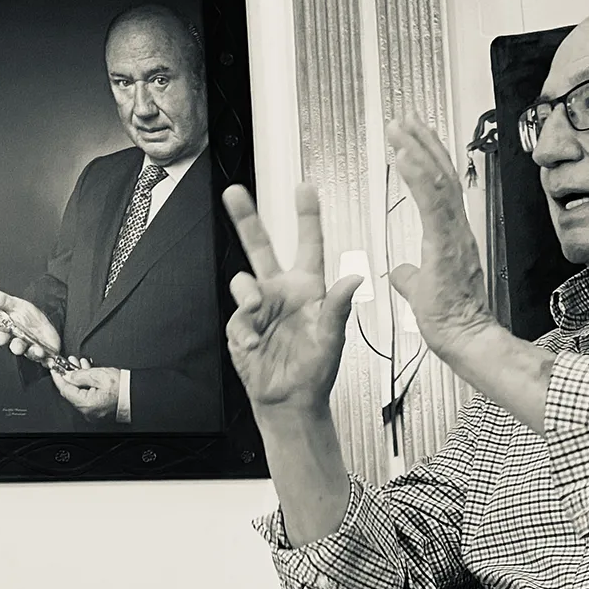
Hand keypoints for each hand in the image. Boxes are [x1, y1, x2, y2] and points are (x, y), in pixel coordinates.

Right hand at [0, 287, 61, 362]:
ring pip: (30, 353)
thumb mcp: (16, 304)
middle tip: (17, 345)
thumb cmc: (30, 317)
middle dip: (16, 346)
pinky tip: (46, 354)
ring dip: (33, 352)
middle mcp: (20, 341)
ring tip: (36, 349)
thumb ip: (0, 300)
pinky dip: (46, 357)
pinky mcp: (44, 353)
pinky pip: (45, 359)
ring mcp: (32, 348)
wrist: (49, 324)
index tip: (1, 335)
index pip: (2, 335)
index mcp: (11, 330)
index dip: (0, 337)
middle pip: (15, 346)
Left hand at [51, 359, 119, 421]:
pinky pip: (87, 396)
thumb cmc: (124, 387)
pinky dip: (86, 385)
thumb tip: (68, 375)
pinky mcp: (98, 410)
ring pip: (79, 393)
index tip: (54, 369)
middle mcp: (87, 411)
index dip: (58, 377)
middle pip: (72, 391)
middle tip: (68, 362)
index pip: (65, 390)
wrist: (138, 394)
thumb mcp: (99, 375)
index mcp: (86, 404)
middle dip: (70, 375)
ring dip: (79, 378)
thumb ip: (79, 375)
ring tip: (79, 364)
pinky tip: (87, 373)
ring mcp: (93, 412)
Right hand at [221, 183, 363, 418]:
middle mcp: (281, 291)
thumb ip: (339, 307)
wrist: (289, 400)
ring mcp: (259, 307)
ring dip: (248, 293)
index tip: (304, 188)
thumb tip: (354, 279)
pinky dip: (244, 328)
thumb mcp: (333, 339)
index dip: (306, 215)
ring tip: (256, 309)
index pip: (308, 244)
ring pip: (243, 280)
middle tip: (234, 193)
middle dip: (246, 218)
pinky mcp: (240, 325)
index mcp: (308, 288)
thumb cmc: (315, 370)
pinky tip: (254, 343)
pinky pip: (236, 316)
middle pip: (260, 246)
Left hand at [386, 112, 498, 361]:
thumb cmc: (451, 321)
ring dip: (417, 150)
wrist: (465, 340)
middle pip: (441, 175)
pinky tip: (403, 155)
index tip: (415, 138)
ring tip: (400, 127)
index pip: (440, 189)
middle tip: (406, 119)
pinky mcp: (446, 244)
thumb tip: (401, 272)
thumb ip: (412, 277)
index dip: (428, 159)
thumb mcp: (422, 292)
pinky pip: (431, 202)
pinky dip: (417, 175)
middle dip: (423, 143)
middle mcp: (457, 230)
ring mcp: (454, 235)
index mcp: (451, 238)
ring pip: (438, 181)